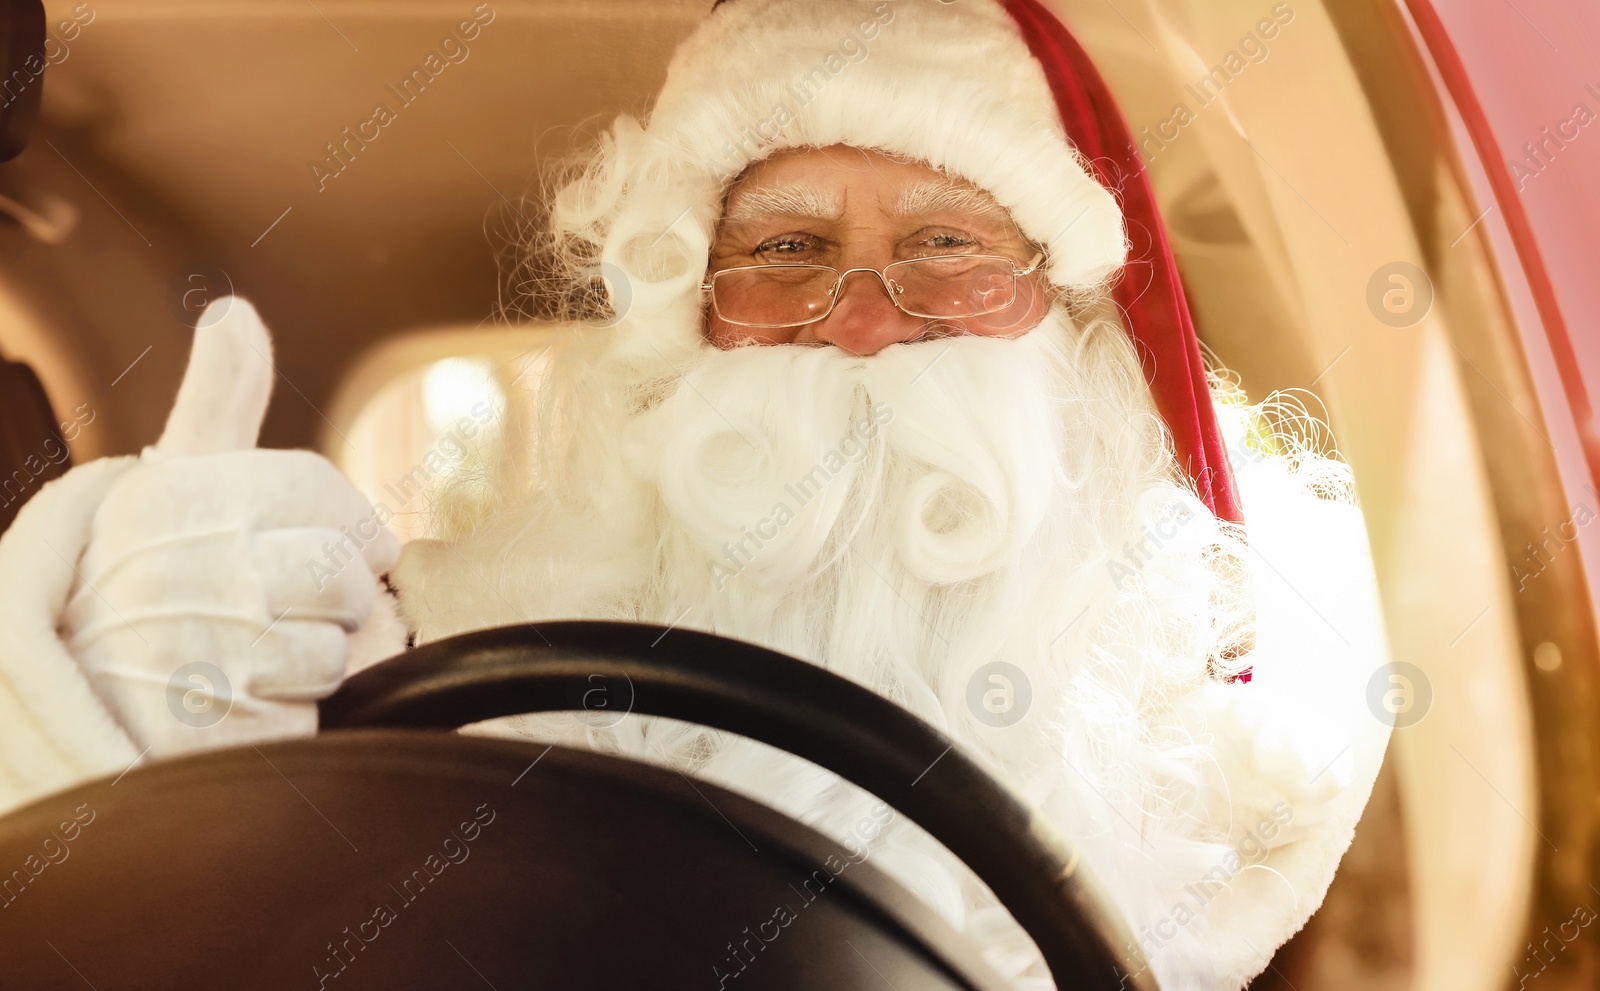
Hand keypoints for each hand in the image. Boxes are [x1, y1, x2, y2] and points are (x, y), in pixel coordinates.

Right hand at [62, 297, 399, 755]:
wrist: (81, 717)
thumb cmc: (147, 585)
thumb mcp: (172, 487)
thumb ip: (218, 404)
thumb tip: (234, 309)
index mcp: (165, 498)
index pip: (320, 492)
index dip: (346, 524)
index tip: (325, 545)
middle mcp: (171, 569)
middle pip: (341, 571)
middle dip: (336, 598)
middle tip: (280, 613)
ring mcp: (188, 656)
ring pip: (335, 645)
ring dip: (316, 660)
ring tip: (251, 659)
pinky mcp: (210, 736)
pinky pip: (312, 713)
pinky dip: (295, 718)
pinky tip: (242, 711)